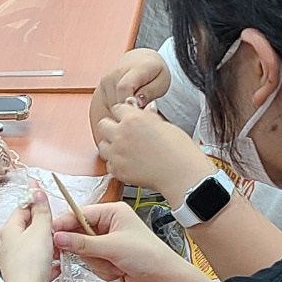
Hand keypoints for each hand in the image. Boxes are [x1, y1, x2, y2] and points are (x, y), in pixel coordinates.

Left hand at [0, 187, 58, 281]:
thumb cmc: (30, 265)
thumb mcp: (40, 230)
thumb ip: (41, 210)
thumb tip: (36, 191)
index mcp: (8, 230)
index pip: (22, 207)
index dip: (34, 199)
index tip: (43, 192)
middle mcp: (8, 245)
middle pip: (29, 227)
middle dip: (45, 227)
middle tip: (55, 228)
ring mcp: (15, 261)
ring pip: (36, 246)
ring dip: (49, 246)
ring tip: (58, 249)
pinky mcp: (25, 275)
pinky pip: (39, 263)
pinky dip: (49, 262)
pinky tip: (56, 265)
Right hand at [53, 202, 186, 281]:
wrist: (164, 279)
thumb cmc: (148, 255)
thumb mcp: (112, 247)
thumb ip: (83, 243)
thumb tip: (59, 237)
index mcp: (113, 212)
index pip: (80, 214)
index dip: (66, 224)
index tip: (52, 234)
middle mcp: (110, 224)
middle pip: (79, 234)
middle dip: (87, 249)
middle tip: (91, 255)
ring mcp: (109, 242)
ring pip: (85, 252)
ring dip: (97, 262)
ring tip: (114, 264)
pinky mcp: (109, 257)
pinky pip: (93, 263)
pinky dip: (102, 269)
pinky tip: (116, 270)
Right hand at [90, 48, 170, 130]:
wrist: (142, 59)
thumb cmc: (154, 72)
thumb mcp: (161, 82)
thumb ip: (150, 93)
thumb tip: (136, 103)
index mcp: (134, 68)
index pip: (124, 88)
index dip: (129, 103)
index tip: (138, 109)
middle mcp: (116, 72)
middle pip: (116, 101)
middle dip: (128, 110)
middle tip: (141, 109)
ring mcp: (106, 78)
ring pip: (111, 106)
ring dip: (122, 110)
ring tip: (135, 103)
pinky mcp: (102, 85)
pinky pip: (107, 105)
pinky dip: (117, 107)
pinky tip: (127, 101)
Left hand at [95, 100, 210, 194]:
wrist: (180, 172)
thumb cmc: (178, 150)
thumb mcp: (164, 124)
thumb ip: (149, 117)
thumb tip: (146, 111)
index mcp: (133, 119)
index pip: (117, 108)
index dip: (123, 113)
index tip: (125, 118)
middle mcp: (121, 135)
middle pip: (103, 124)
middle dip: (111, 127)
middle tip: (121, 132)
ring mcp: (117, 153)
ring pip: (102, 145)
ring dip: (110, 146)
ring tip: (123, 148)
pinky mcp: (118, 170)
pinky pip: (108, 164)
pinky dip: (115, 163)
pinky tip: (127, 162)